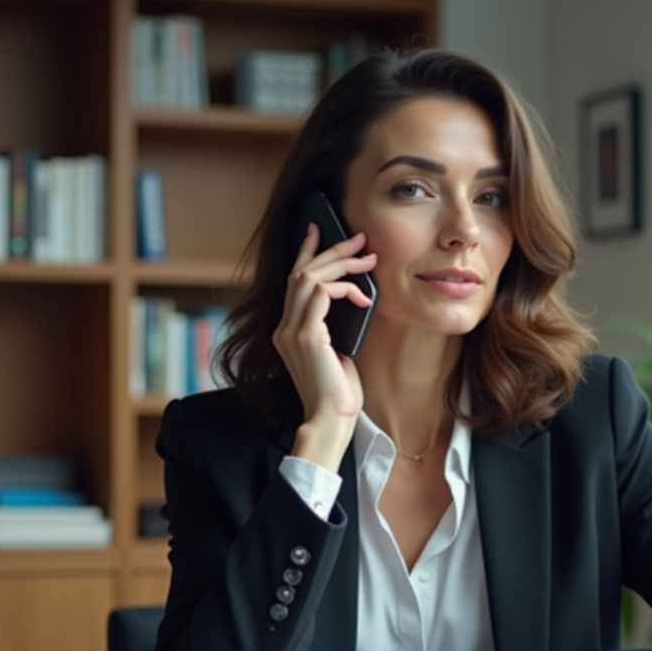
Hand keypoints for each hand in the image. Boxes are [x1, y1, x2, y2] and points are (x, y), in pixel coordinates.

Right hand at [272, 222, 376, 469]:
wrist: (331, 420)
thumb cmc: (339, 392)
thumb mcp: (338, 351)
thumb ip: (335, 326)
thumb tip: (354, 298)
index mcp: (288, 331)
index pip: (293, 281)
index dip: (306, 252)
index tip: (319, 230)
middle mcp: (284, 328)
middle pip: (301, 273)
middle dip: (331, 250)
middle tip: (359, 240)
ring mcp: (291, 331)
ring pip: (309, 277)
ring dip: (341, 264)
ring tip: (367, 260)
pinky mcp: (306, 336)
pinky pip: (321, 293)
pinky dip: (345, 288)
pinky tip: (364, 297)